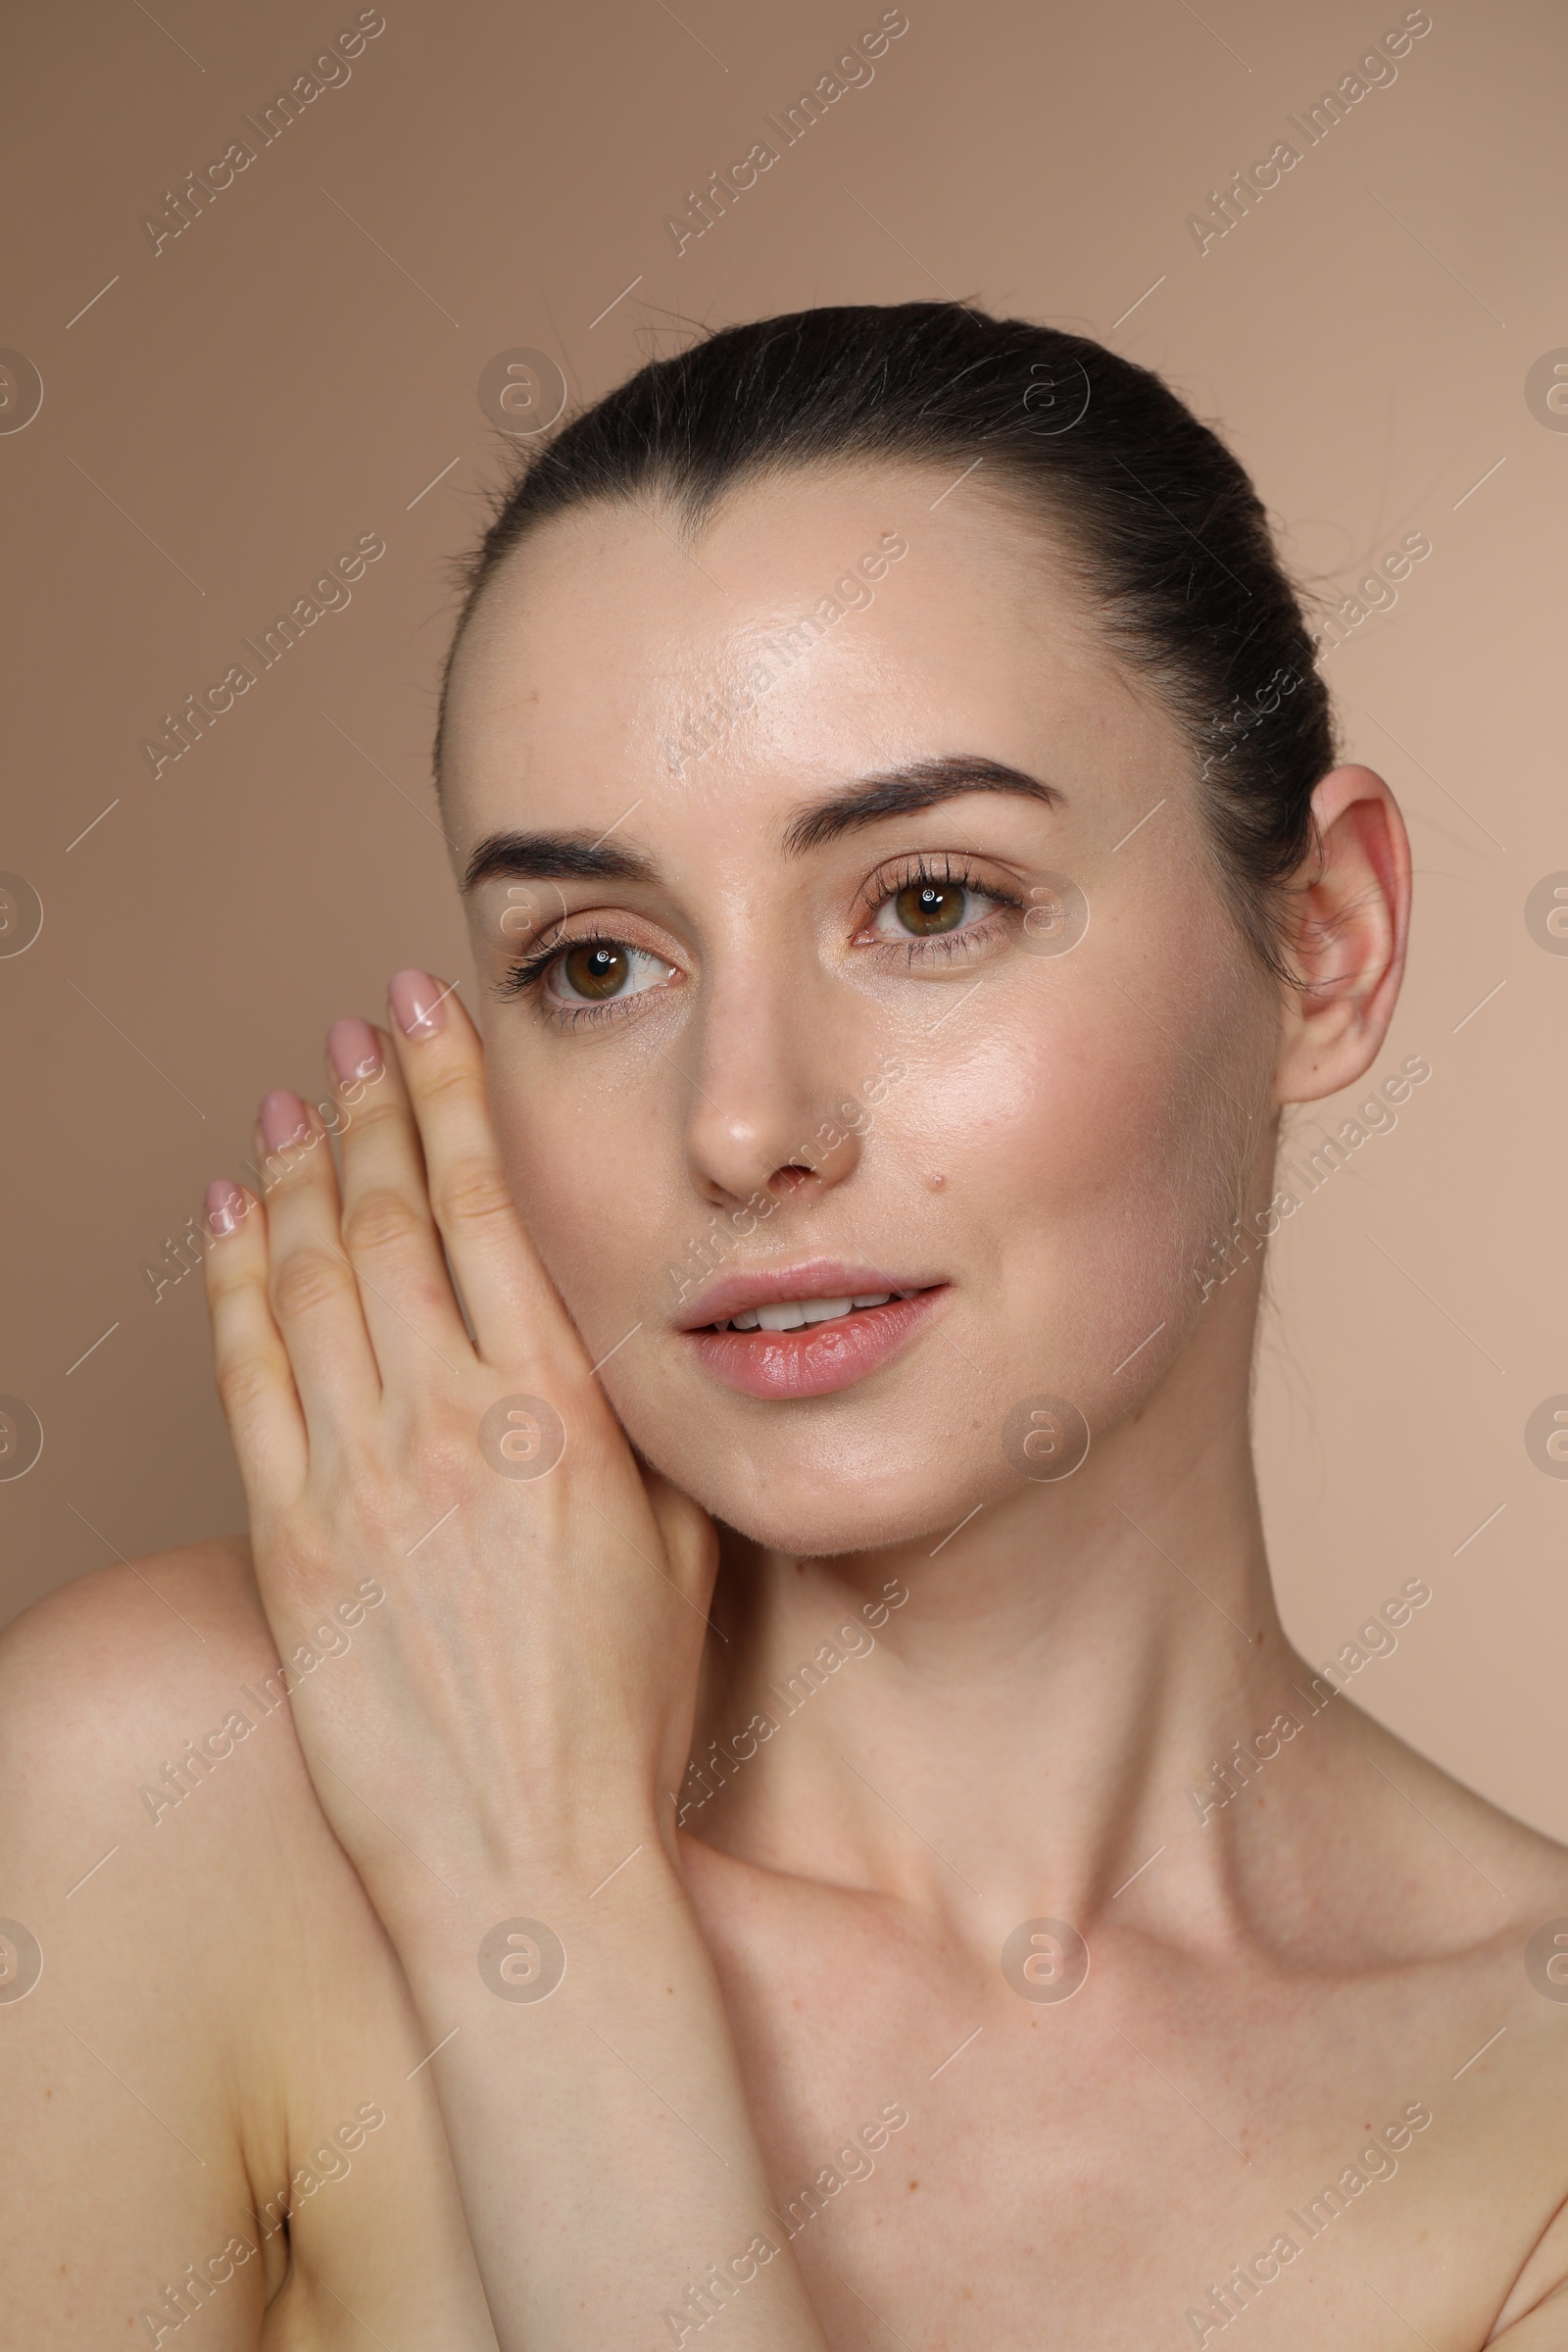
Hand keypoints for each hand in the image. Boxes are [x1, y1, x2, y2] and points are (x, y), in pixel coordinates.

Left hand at [201, 972, 717, 1940]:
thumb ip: (651, 1431)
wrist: (526, 1860)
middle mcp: (453, 1428)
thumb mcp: (685, 1553)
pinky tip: (230, 1216)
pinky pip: (245, 1380)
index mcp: (562, 1417)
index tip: (438, 1024)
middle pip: (397, 1222)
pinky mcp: (290, 1544)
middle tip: (361, 1028)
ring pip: (315, 1282)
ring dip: (305, 1172)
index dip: (457, 1103)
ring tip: (298, 1098)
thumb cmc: (623, 1718)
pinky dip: (232, 1283)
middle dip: (377, 1107)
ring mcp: (359, 1483)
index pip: (493, 1216)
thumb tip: (633, 1333)